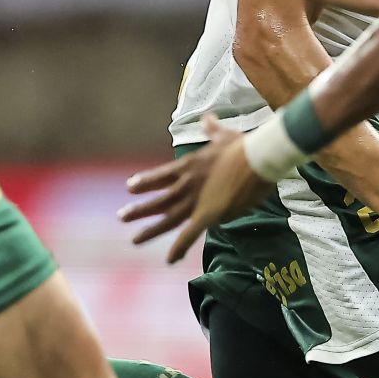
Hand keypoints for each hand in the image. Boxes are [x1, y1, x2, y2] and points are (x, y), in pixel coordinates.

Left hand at [122, 114, 271, 262]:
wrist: (256, 159)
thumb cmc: (243, 146)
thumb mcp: (223, 134)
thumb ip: (212, 129)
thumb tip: (207, 117)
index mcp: (189, 166)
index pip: (161, 176)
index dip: (145, 183)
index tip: (130, 187)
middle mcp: (187, 185)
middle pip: (159, 200)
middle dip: (140, 210)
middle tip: (122, 216)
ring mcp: (195, 201)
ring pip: (168, 219)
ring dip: (150, 230)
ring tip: (134, 239)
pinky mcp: (208, 215)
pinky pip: (190, 235)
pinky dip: (179, 248)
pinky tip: (170, 259)